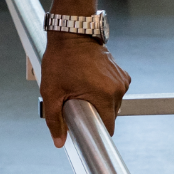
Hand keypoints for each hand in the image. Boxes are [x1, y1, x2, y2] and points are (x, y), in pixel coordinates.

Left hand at [40, 31, 130, 147]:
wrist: (72, 32)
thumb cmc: (61, 58)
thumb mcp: (52, 91)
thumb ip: (54, 119)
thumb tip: (59, 141)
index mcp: (105, 95)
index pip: (108, 126)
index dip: (96, 130)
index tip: (85, 127)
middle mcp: (118, 88)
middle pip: (110, 115)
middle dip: (94, 114)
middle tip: (77, 102)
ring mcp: (121, 80)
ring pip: (112, 103)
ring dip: (99, 102)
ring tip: (82, 90)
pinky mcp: (121, 73)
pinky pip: (114, 91)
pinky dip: (103, 91)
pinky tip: (90, 83)